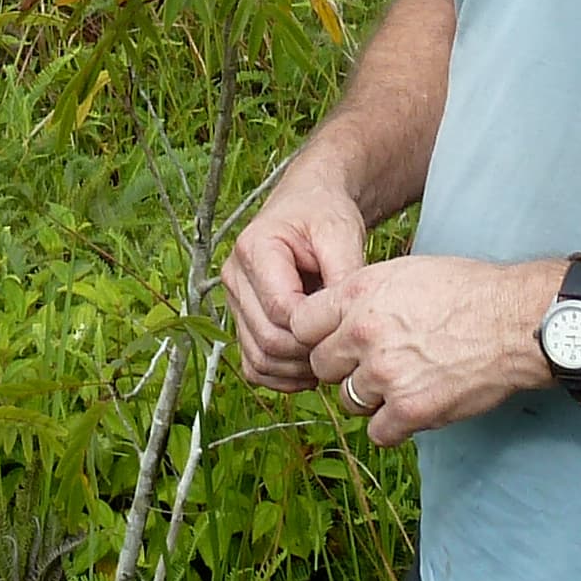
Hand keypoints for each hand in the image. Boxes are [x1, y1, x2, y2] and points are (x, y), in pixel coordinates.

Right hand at [223, 154, 370, 392]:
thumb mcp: (341, 232)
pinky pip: (254, 365)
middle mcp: (235, 277)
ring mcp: (235, 302)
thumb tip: (345, 321)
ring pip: (258, 358)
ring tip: (328, 357)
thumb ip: (344, 274)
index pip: (280, 309)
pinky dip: (281, 376)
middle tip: (342, 346)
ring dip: (296, 370)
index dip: (314, 328)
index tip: (344, 325)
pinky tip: (310, 367)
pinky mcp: (243, 321)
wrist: (309, 205)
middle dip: (308, 353)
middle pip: (267, 339)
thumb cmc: (324, 215)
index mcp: (254, 249)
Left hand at [293, 255, 558, 443]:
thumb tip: (333, 315)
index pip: (300, 324)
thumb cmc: (466, 291)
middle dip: (342, 367)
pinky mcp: (410, 410)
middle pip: (321, 366)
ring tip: (401, 380)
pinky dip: (392, 425)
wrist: (515, 321)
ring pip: (348, 400)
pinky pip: (377, 432)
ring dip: (369, 396)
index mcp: (358, 294)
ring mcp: (385, 375)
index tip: (334, 339)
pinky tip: (412, 406)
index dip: (317, 334)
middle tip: (372, 362)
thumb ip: (361, 295)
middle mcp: (364, 334)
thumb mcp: (404, 272)